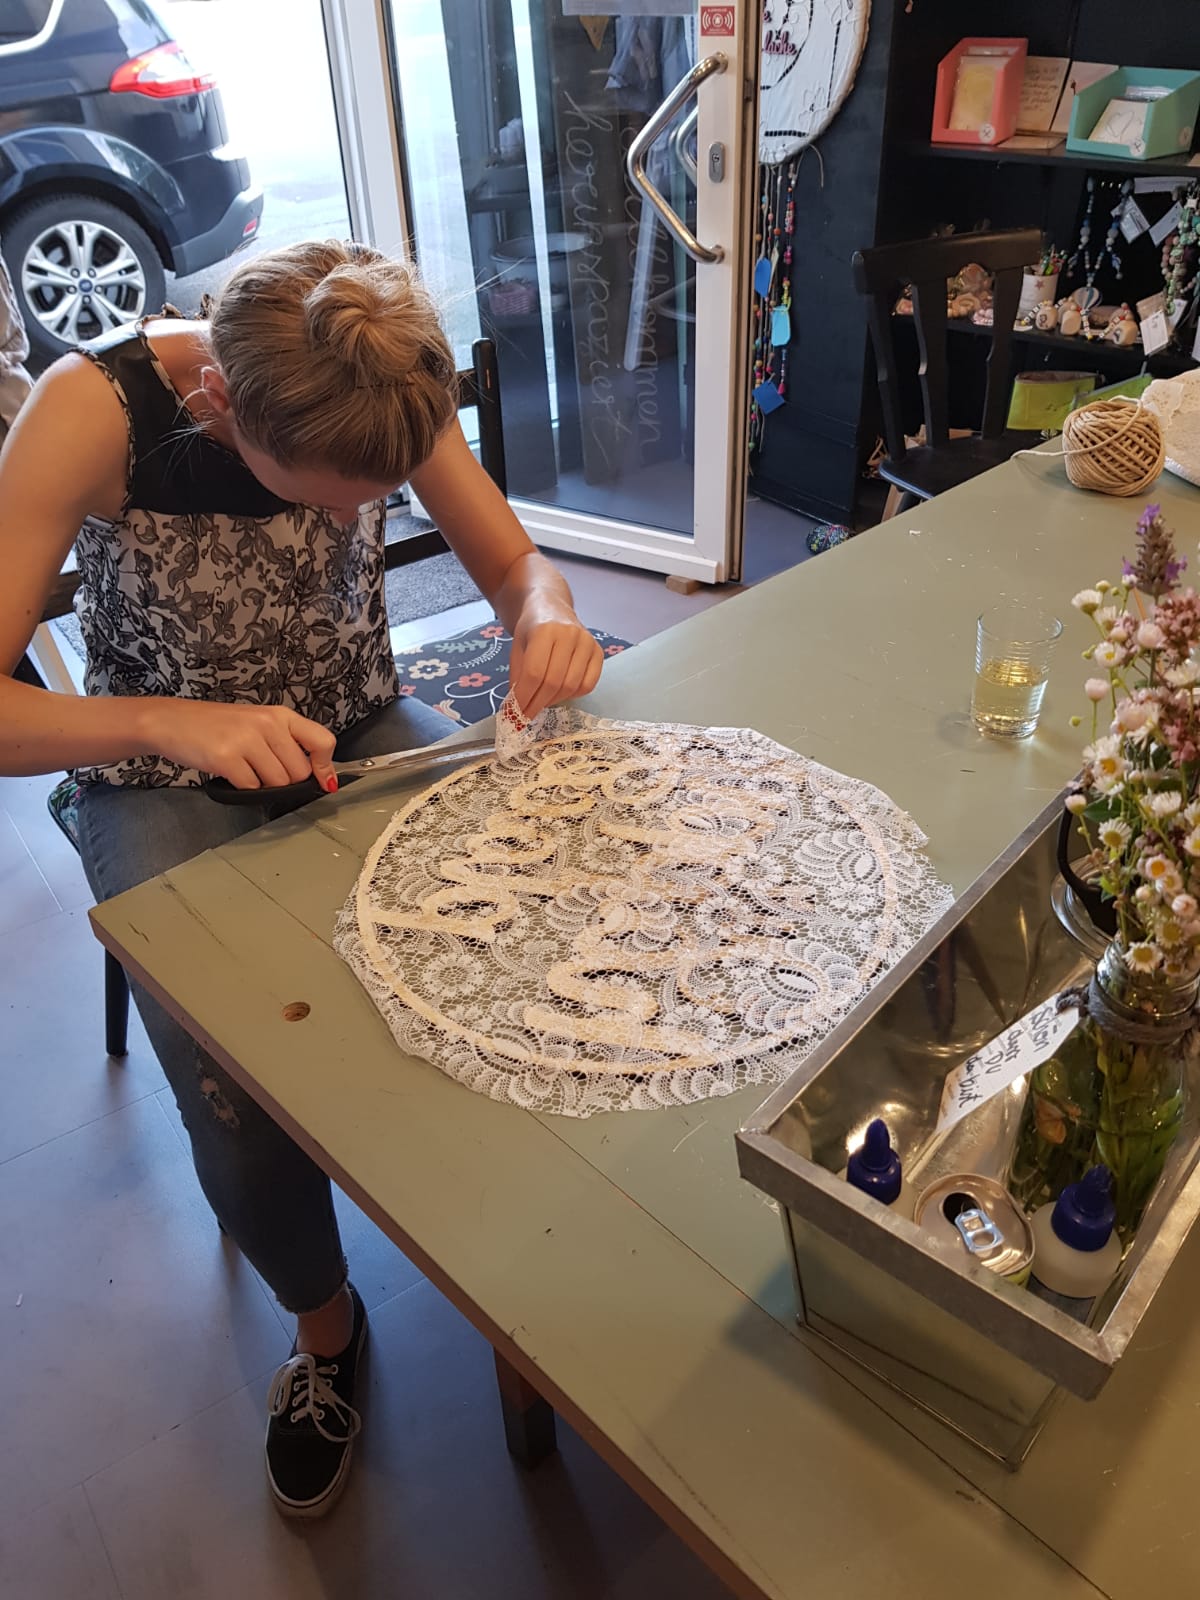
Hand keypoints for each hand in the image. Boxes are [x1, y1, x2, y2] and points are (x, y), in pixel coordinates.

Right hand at [141, 700, 337, 790]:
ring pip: (278, 783)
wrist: (171, 721)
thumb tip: (322, 776)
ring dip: (262, 785)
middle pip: (299, 773)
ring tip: (243, 769)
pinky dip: (242, 788)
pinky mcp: (226, 757)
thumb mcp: (258, 725)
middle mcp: (267, 724)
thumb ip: (288, 744)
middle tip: (261, 770)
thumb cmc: (217, 726)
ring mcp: (246, 739)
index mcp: (280, 715)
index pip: (322, 741)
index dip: (325, 767)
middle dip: (284, 781)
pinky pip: (251, 788)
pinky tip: (229, 773)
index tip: (323, 782)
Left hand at [509, 609, 603, 718]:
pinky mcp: (598, 652)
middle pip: (554, 681)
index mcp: (544, 630)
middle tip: (527, 715)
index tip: (516, 713)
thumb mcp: (517, 648)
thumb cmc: (531, 629)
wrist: (551, 608)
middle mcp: (569, 634)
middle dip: (538, 703)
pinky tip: (559, 693)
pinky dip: (573, 695)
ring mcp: (587, 642)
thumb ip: (518, 675)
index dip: (525, 697)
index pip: (535, 672)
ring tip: (541, 702)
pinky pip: (588, 684)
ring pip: (572, 686)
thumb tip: (517, 707)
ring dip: (554, 701)